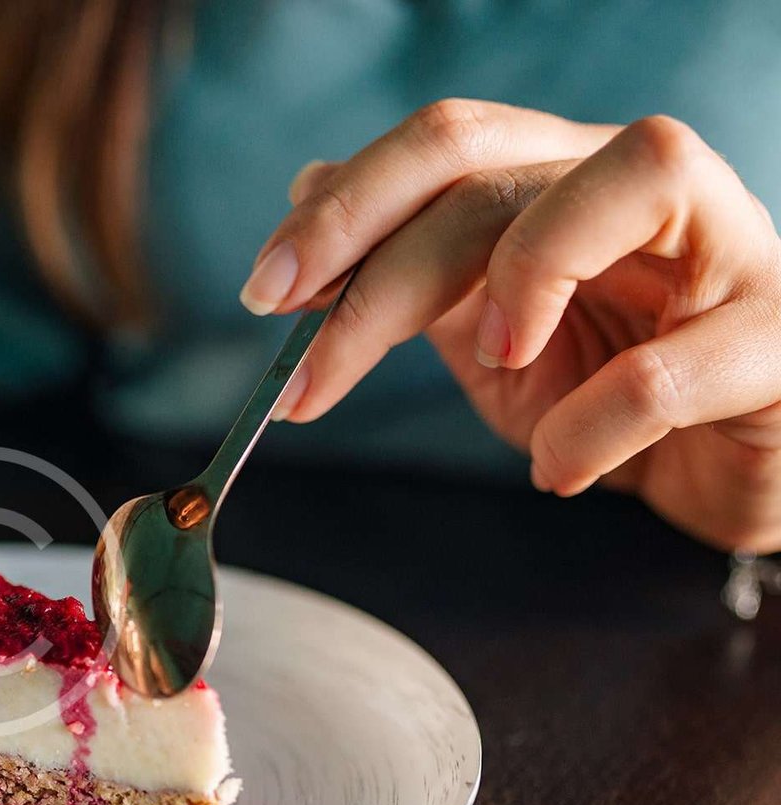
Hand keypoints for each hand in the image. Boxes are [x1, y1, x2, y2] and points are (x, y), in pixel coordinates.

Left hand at [240, 99, 780, 552]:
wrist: (741, 468)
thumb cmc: (619, 396)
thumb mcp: (494, 334)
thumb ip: (414, 268)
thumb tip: (310, 187)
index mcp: (564, 180)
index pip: (445, 145)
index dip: (344, 208)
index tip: (267, 291)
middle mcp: (644, 189)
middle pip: (498, 160)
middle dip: (377, 251)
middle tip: (302, 340)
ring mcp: (728, 251)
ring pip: (637, 177)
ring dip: (528, 267)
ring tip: (491, 359)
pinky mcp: (780, 342)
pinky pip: (678, 363)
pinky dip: (596, 421)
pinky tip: (558, 466)